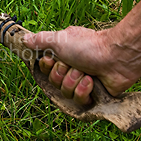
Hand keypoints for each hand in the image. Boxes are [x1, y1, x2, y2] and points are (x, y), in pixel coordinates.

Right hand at [23, 26, 137, 104]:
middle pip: (53, 81)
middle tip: (73, 65)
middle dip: (62, 74)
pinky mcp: (93, 94)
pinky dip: (84, 90)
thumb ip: (40, 40)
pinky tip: (92, 82)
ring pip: (65, 91)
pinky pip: (78, 100)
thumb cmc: (88, 46)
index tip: (52, 59)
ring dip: (74, 81)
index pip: (44, 68)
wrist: (117, 57)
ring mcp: (82, 81)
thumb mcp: (59, 39)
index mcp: (62, 54)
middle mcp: (71, 67)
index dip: (46, 66)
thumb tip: (24, 39)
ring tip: (86, 73)